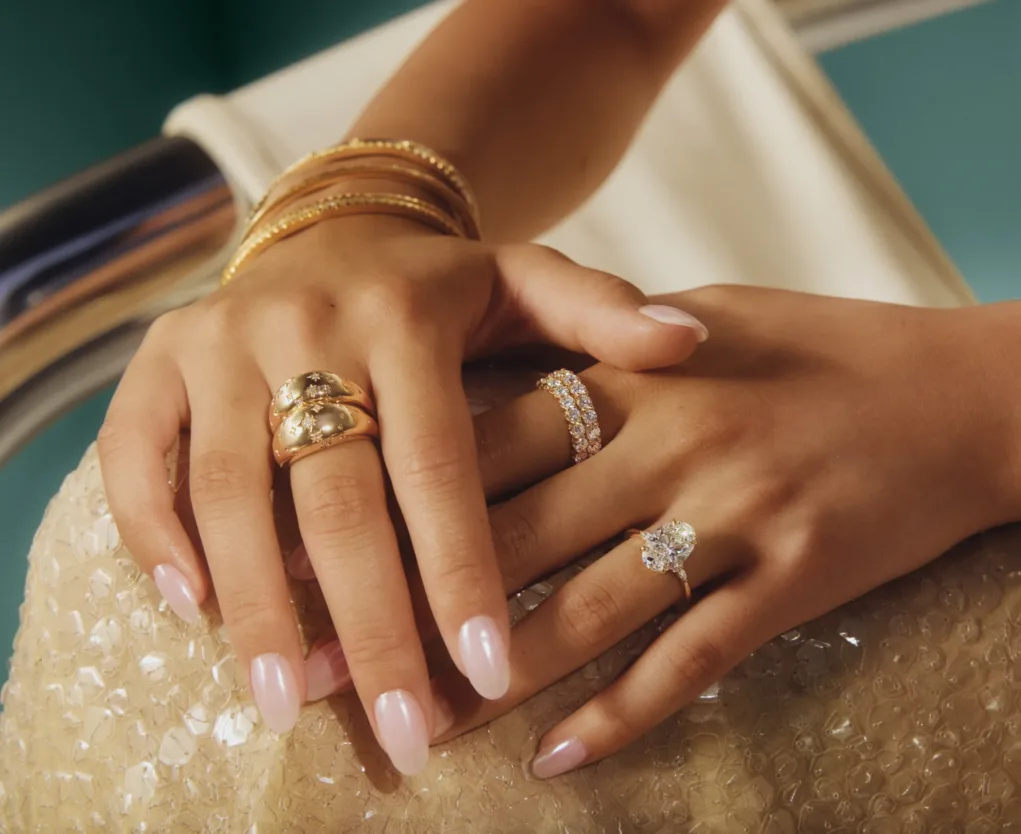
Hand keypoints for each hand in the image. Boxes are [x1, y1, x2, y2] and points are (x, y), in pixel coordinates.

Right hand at [96, 214, 708, 774]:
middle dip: (369, 623)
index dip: (460, 571)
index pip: (437, 463)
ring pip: (231, 490)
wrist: (336, 228)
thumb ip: (600, 311)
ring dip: (257, 606)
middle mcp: (304, 327)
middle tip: (402, 731)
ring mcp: (217, 342)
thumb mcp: (527, 280)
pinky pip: (138, 456)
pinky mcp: (156, 360)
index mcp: (405, 318)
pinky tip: (191, 611)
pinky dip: (155, 533)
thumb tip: (692, 342)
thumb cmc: (444, 287)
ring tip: (290, 704)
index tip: (490, 671)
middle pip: (334, 498)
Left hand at [393, 285, 1020, 776]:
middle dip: (411, 604)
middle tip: (331, 667)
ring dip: (500, 675)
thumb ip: (611, 344)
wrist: (974, 395)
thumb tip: (519, 366)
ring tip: (425, 728)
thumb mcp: (710, 317)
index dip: (390, 494)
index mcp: (636, 371)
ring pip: (588, 610)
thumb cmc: (831, 346)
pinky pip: (690, 660)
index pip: (483, 436)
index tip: (313, 548)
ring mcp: (734, 514)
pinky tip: (560, 757)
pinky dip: (622, 713)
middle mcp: (673, 441)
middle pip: (512, 533)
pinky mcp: (793, 579)